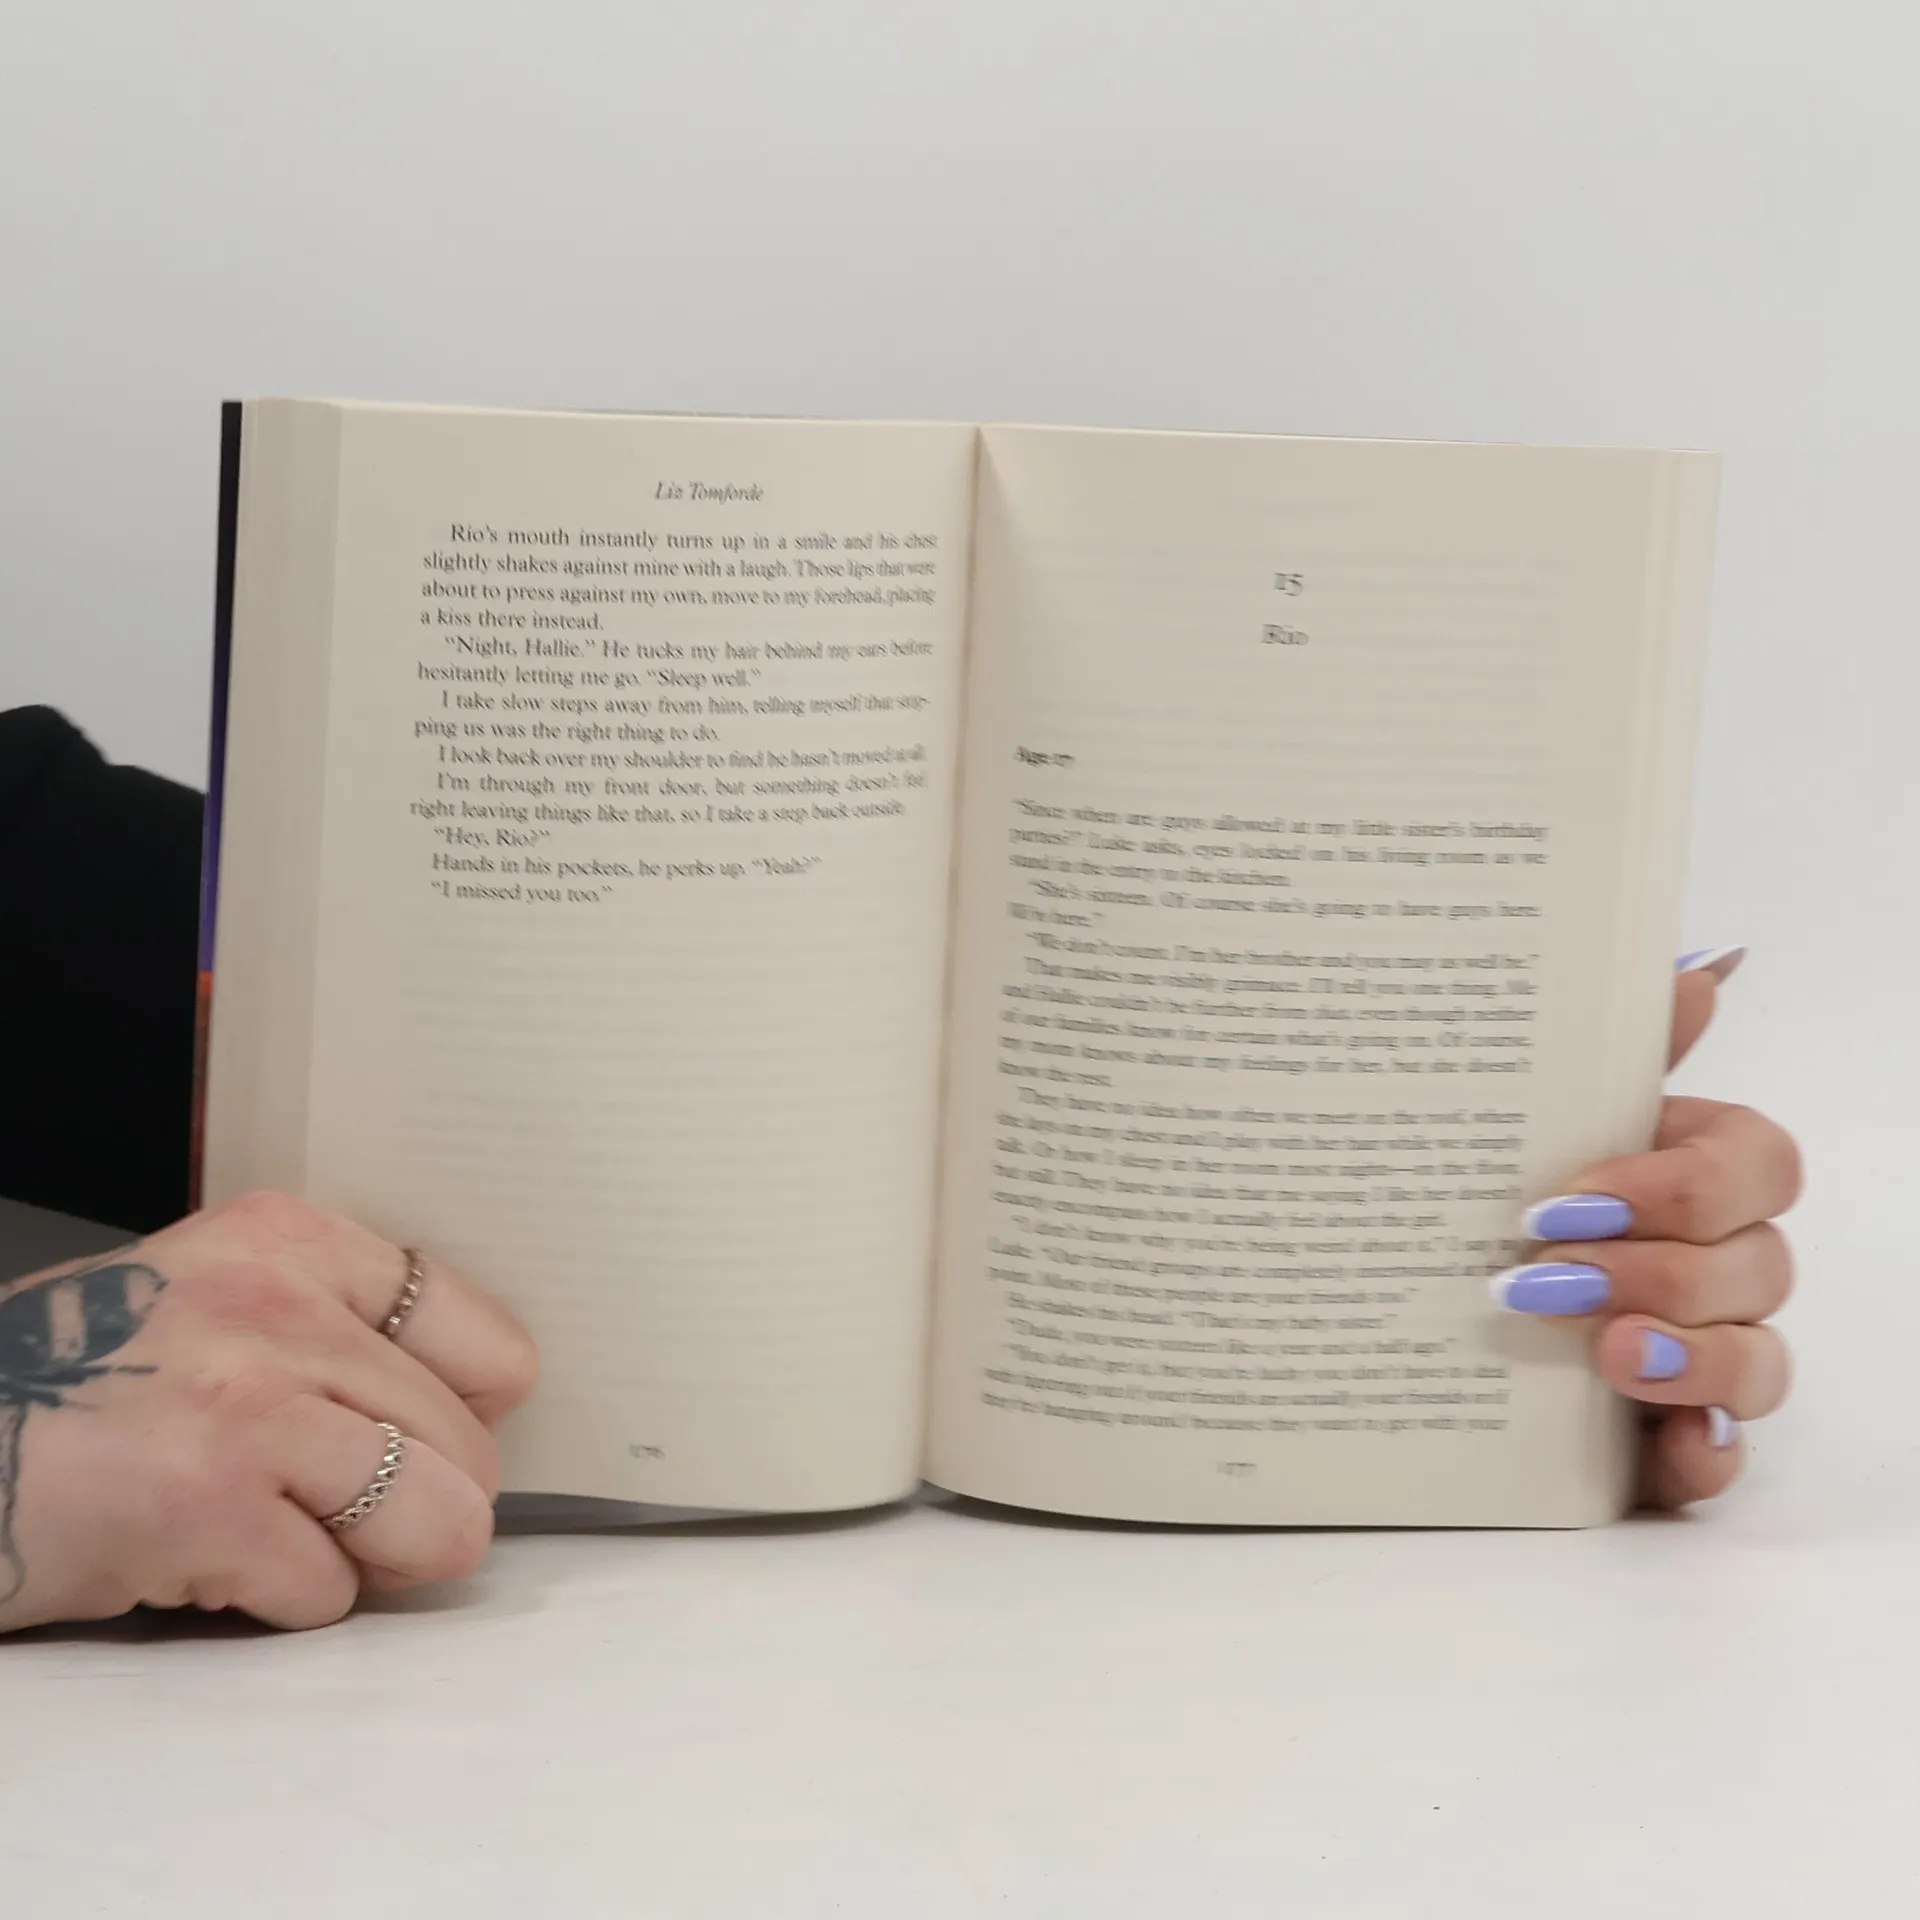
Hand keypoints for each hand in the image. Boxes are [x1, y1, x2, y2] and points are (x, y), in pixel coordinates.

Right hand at [0, 1192, 537, 1631]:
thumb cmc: (62, 1389)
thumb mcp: (205, 1300)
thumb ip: (332, 1332)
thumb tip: (478, 1411)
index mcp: (289, 1242)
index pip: (483, 1339)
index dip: (469, 1417)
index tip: (430, 1446)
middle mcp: (279, 1307)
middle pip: (468, 1446)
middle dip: (416, 1506)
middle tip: (328, 1515)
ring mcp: (248, 1403)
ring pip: (437, 1522)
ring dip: (368, 1561)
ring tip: (287, 1540)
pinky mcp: (206, 1504)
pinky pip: (330, 1592)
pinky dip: (278, 1605)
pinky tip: (202, 1565)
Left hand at [1494, 949, 1799, 1509]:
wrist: (1436, 1301)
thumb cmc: (1511, 1194)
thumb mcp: (1541, 1122)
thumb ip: (1620, 1053)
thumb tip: (1698, 969)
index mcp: (1698, 1174)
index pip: (1758, 1163)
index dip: (1680, 1182)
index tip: (1570, 1198)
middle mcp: (1722, 1262)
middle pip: (1760, 1265)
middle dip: (1661, 1270)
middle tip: (1550, 1275)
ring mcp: (1709, 1351)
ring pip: (1760, 1360)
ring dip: (1687, 1354)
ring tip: (1602, 1354)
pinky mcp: (1680, 1434)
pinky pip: (1728, 1454)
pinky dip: (1704, 1450)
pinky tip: (1669, 1441)